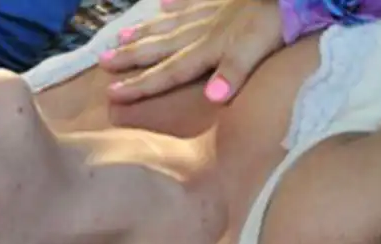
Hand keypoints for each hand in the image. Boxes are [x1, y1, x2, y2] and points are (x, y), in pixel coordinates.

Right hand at [98, 0, 282, 103]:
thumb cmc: (278, 21)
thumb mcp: (258, 49)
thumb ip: (234, 72)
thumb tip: (212, 97)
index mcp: (208, 49)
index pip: (168, 72)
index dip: (140, 84)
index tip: (112, 93)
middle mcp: (202, 31)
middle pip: (159, 47)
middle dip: (130, 57)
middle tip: (103, 62)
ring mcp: (211, 12)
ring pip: (168, 25)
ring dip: (144, 33)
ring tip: (120, 38)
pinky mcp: (224, 0)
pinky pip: (193, 1)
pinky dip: (175, 3)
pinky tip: (162, 3)